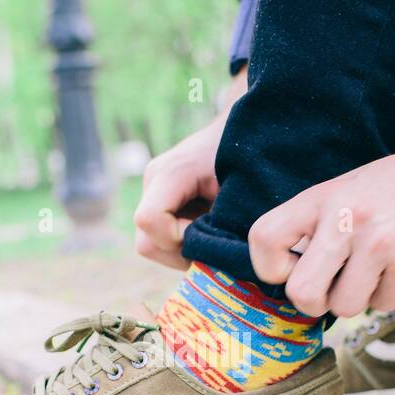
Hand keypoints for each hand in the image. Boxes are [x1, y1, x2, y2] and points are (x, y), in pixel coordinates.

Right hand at [133, 68, 247, 270]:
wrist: (245, 130)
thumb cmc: (248, 158)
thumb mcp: (242, 191)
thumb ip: (226, 224)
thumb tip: (222, 264)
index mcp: (170, 172)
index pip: (150, 220)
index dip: (178, 239)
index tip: (210, 232)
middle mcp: (153, 182)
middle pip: (147, 243)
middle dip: (182, 253)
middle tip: (215, 244)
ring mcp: (152, 192)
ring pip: (150, 246)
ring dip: (182, 251)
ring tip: (213, 235)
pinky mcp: (158, 202)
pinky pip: (159, 240)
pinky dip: (183, 245)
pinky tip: (207, 231)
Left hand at [248, 149, 394, 317]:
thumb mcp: (345, 191)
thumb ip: (315, 227)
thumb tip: (292, 279)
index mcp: (321, 198)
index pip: (264, 238)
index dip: (271, 267)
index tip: (293, 268)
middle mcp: (345, 219)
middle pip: (301, 292)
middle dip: (316, 301)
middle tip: (333, 287)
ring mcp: (379, 243)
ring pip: (344, 306)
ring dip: (359, 297)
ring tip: (376, 269)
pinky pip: (383, 305)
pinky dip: (390, 294)